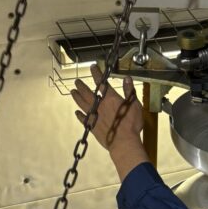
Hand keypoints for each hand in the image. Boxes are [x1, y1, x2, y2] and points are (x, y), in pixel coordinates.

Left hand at [71, 64, 148, 180]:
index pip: (101, 83)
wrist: (123, 142)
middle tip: (76, 81)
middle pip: (87, 93)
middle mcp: (100, 105)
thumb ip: (129, 91)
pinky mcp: (92, 126)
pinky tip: (76, 112)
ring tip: (72, 92)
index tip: (92, 67)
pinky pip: (83, 119)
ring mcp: (94, 116)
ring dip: (77, 97)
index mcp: (110, 98)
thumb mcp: (135, 105)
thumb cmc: (131, 123)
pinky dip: (80, 115)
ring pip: (83, 104)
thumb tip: (127, 78)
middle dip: (81, 86)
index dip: (96, 74)